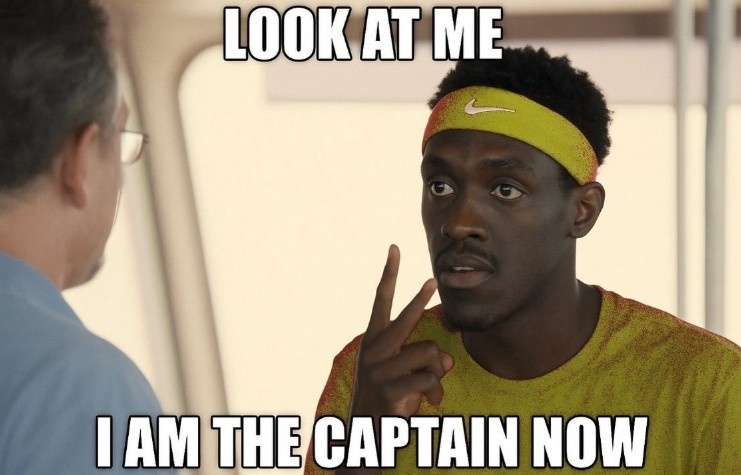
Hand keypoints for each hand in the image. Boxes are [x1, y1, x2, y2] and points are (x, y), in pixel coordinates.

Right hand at [349, 245, 453, 418]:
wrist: (366, 432)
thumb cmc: (388, 397)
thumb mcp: (405, 373)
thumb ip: (425, 359)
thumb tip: (446, 362)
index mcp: (373, 339)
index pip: (381, 299)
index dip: (389, 274)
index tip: (394, 248)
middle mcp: (373, 349)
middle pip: (406, 318)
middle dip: (420, 299)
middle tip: (433, 280)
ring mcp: (379, 369)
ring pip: (428, 353)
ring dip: (437, 373)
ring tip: (431, 392)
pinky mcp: (389, 389)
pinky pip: (429, 379)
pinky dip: (436, 393)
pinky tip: (430, 404)